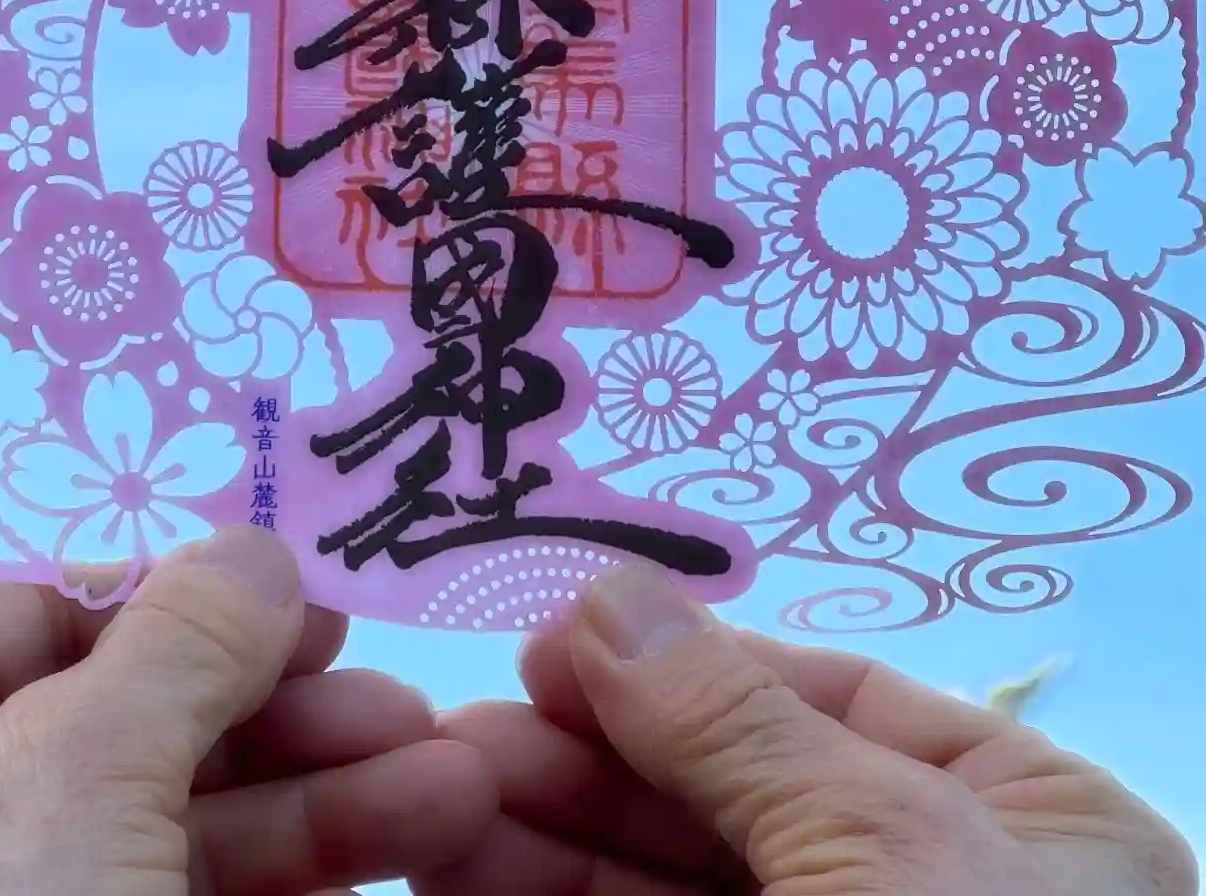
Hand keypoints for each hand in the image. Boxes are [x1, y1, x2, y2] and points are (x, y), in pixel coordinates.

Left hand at [0, 527, 495, 894]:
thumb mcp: (68, 778)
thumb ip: (177, 642)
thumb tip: (258, 551)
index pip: (35, 612)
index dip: (187, 602)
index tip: (318, 612)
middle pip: (130, 715)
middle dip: (290, 714)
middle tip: (416, 712)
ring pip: (176, 820)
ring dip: (326, 796)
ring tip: (456, 785)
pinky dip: (298, 872)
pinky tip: (410, 844)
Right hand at [428, 562, 1195, 894]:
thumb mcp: (886, 850)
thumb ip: (738, 723)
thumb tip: (606, 592)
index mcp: (1025, 825)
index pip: (833, 702)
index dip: (686, 665)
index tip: (545, 645)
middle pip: (734, 797)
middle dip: (591, 761)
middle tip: (458, 735)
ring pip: (671, 894)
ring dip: (548, 843)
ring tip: (433, 802)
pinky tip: (465, 881)